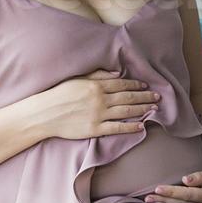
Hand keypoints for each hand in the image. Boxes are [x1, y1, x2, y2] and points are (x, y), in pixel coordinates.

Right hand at [33, 68, 159, 140]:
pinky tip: (141, 125)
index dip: (136, 85)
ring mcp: (98, 114)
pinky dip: (130, 126)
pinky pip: (117, 127)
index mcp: (95, 85)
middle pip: (128, 97)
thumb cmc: (58, 94)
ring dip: (142, 109)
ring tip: (154, 109)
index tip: (147, 86)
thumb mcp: (76, 79)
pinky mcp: (95, 129)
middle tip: (158, 97)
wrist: (43, 114)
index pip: (122, 84)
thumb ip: (97, 75)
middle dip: (145, 96)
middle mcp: (100, 99)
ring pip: (126, 110)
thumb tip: (117, 73)